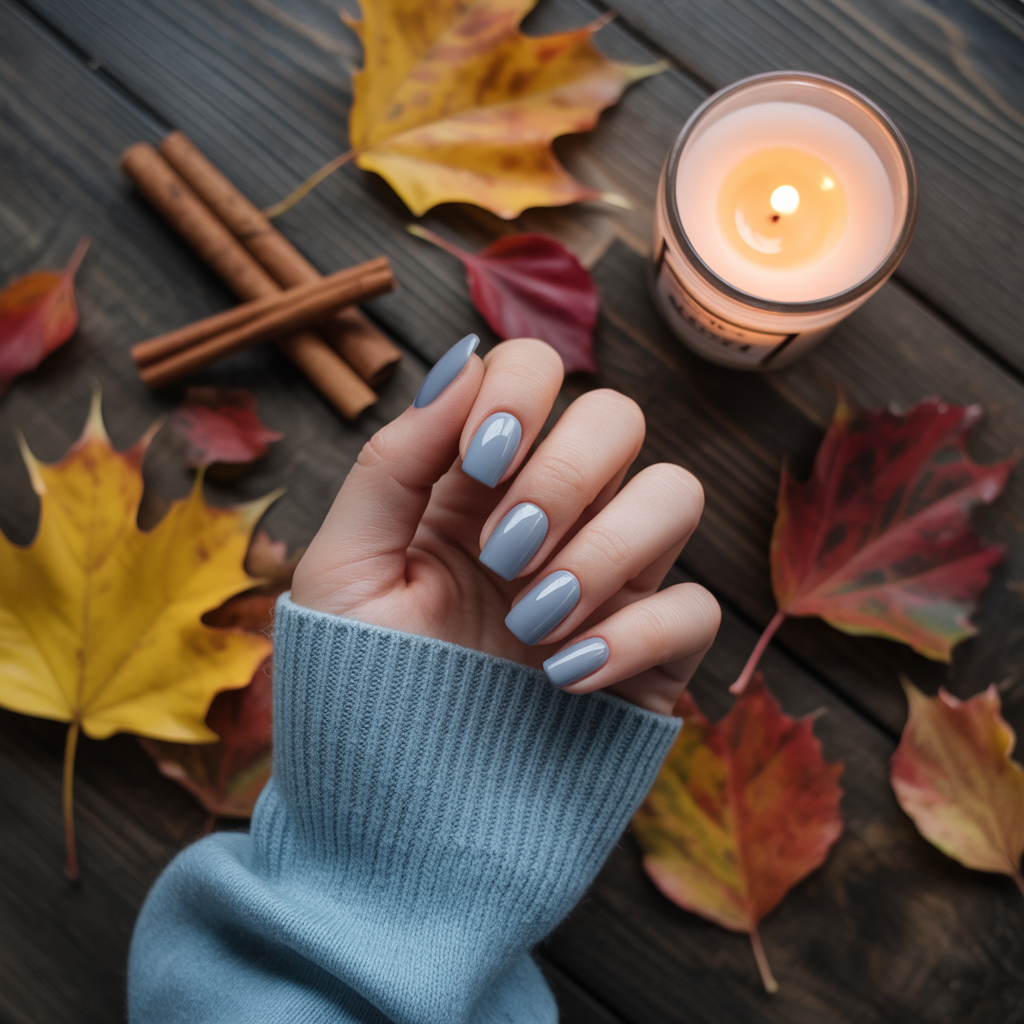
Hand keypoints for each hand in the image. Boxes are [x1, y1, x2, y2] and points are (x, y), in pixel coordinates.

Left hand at [291, 336, 719, 714]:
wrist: (396, 832)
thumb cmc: (356, 697)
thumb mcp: (345, 571)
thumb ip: (394, 461)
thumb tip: (464, 356)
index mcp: (474, 485)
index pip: (537, 372)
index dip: (521, 391)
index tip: (480, 460)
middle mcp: (552, 519)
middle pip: (619, 418)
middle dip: (566, 474)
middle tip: (504, 555)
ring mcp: (609, 584)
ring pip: (676, 494)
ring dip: (605, 549)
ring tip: (531, 622)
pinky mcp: (653, 658)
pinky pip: (697, 607)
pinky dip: (636, 634)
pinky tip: (562, 679)